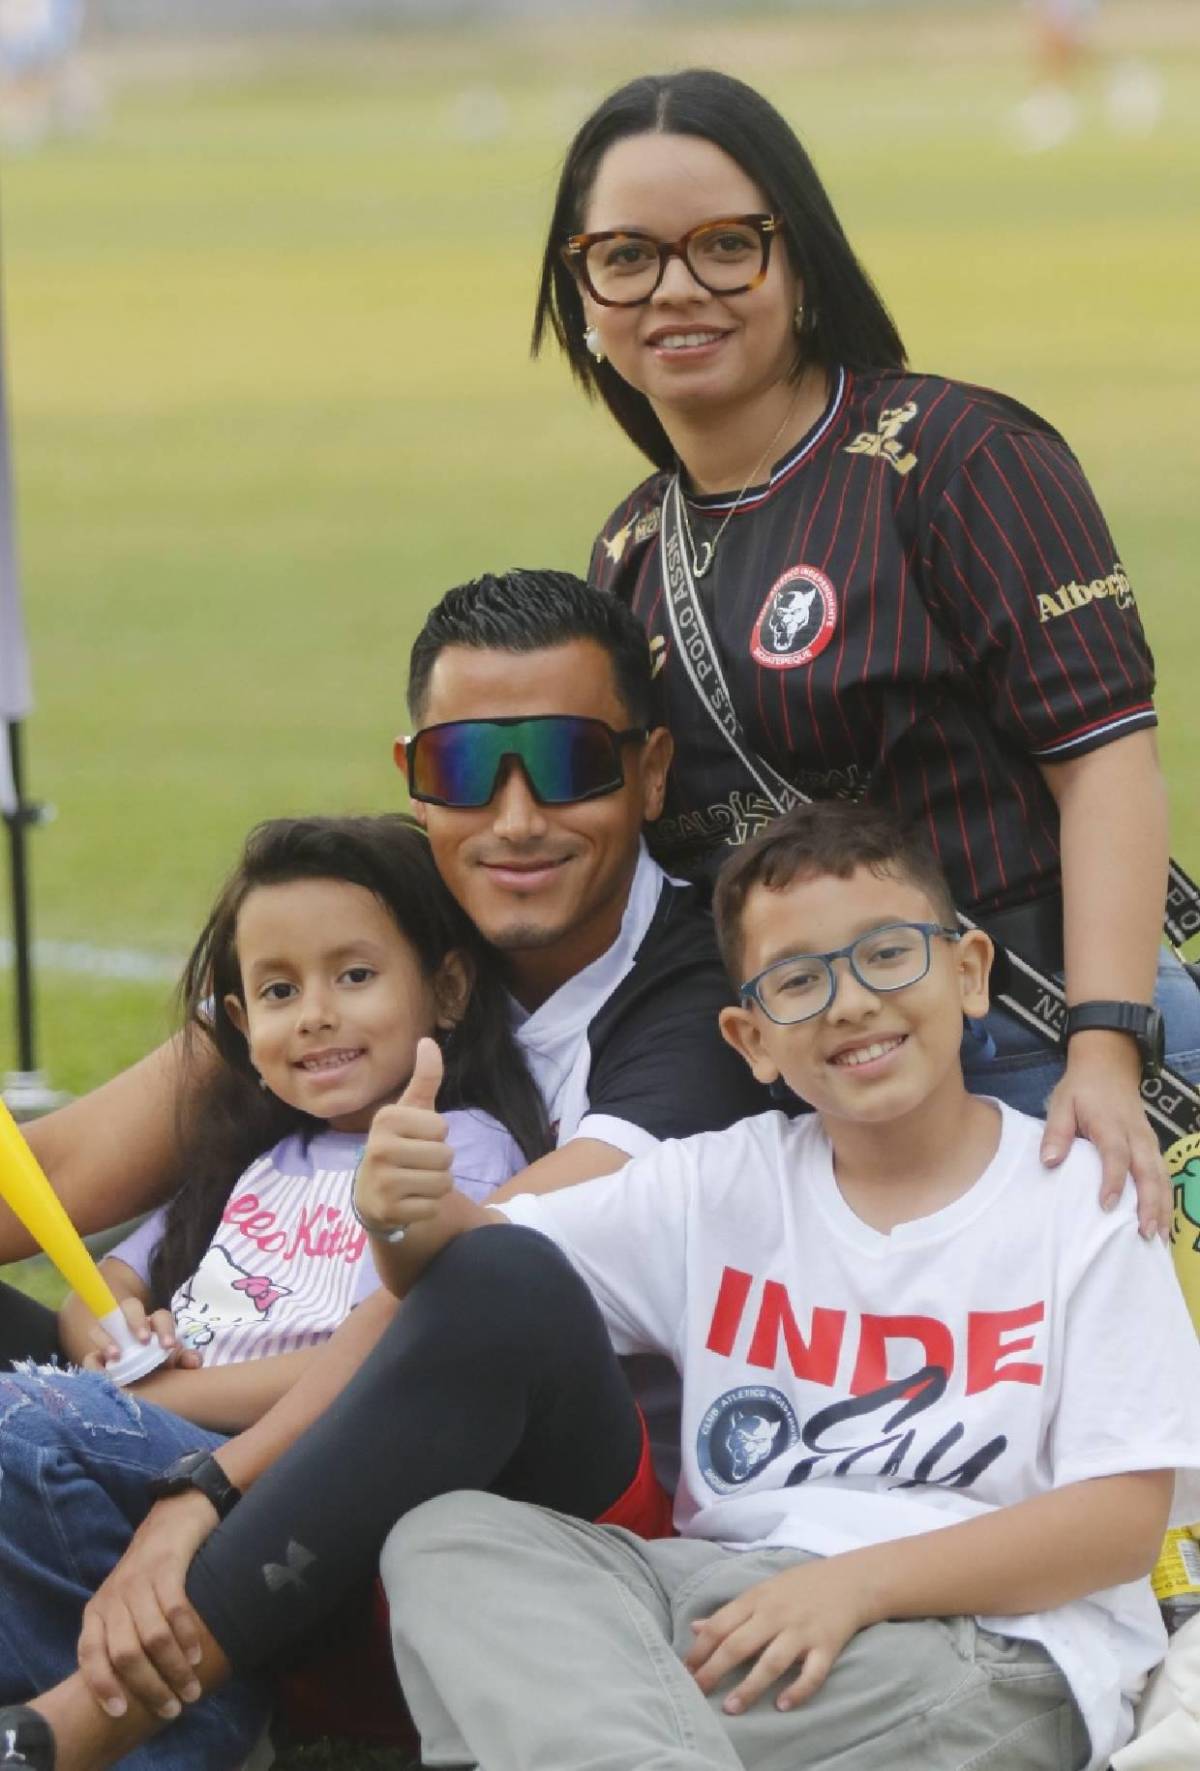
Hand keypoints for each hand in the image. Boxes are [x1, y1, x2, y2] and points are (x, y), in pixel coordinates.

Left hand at [76, 1489, 217, 1719]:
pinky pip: (175, 1610)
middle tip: (172, 1706)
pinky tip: (197, 1654)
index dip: (102, 1686)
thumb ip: (121, 1636)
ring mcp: (139, 1580)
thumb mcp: (125, 1602)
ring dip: (174, 1669)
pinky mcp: (166, 1565)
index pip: (89, 1655)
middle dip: (148, 1687)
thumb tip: (131, 1687)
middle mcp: (113, 1596)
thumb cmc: (151, 1569)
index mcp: (97, 1609)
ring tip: (191, 1688)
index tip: (121, 1712)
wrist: (175, 1513)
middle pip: (124, 1654)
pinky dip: (186, 1637)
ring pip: (152, 1638)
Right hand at [82, 1299, 200, 1373]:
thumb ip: (186, 1361)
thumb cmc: (160, 1369)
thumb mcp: (174, 1366)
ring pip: (104, 1323)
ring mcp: (111, 1339)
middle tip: (143, 1341)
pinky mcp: (96, 1358)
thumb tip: (194, 1361)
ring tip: (116, 1356)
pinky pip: (91, 1355)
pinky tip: (104, 1373)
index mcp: (154, 1326)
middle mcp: (131, 1326)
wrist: (141, 1388)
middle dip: (136, 1319)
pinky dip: (95, 1363)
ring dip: (109, 1337)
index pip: (160, 1317)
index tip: (167, 1347)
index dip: (164, 1328)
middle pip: (130, 1306)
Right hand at [353, 1037, 452, 1235]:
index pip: (441, 1127)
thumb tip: (428, 1041)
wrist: (373, 1194)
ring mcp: (382, 1182)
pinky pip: (434, 1206)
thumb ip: (424, 1078)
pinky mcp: (389, 1211)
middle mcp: (378, 1148)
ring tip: (414, 1181)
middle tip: (415, 1163)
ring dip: (436, 1184)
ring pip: (444, 1182)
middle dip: (439, 1161)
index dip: (436, 1135)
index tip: (415, 1138)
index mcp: (385, 1119)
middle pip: (446, 1155)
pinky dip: (428, 1205)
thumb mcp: (411, 1111)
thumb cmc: (400, 1145)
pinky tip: (409, 1201)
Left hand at [685, 1557, 870, 1714]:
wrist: (849, 1580)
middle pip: (738, 1645)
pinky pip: (812, 1673)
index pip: (720, 1625)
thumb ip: (730, 1611)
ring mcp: (802, 1631)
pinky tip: (782, 1706)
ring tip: (731, 1709)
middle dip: (715, 1671)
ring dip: (750, 1687)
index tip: (685, 1671)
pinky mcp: (827, 1646)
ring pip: (771, 1662)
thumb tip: (695, 1627)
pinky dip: (798, 1690)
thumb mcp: (761, 1590)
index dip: (700, 1650)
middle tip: (697, 1693)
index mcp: (756, 1600)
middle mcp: (776, 1615)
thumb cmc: (799, 1587)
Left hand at [1040, 1031, 1168, 1238]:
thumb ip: (1056, 1132)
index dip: (1113, 1179)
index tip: (1107, 1205)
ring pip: (1162, 1177)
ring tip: (1159, 1239)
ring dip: (1162, 1207)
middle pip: (1148, 1171)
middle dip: (1150, 1203)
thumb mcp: (1061, 1103)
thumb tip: (1049, 1162)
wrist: (1109, 1067)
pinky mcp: (1153, 1148)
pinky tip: (1163, 1224)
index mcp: (1110, 1123)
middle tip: (1146, 1233)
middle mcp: (1136, 1135)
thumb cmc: (1081, 1090)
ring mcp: (1149, 1142)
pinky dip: (1166, 1200)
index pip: (1115, 1154)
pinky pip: (1164, 1176)